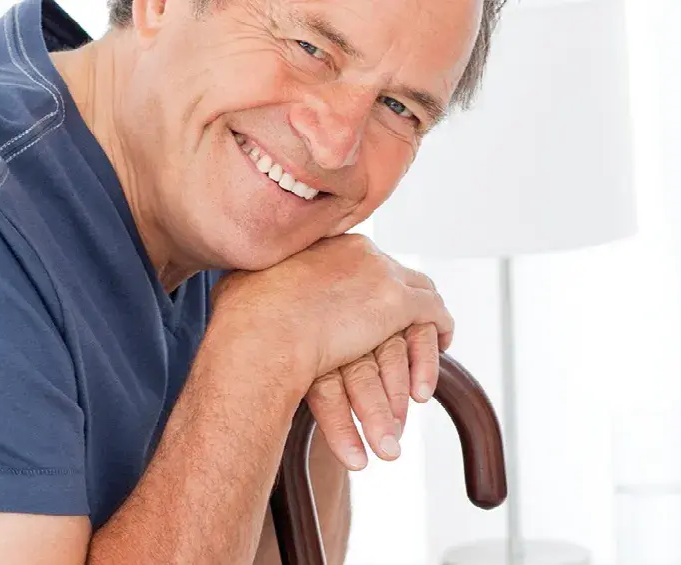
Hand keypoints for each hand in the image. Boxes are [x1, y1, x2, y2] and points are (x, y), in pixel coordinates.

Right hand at [211, 234, 452, 468]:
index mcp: (325, 246)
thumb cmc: (241, 319)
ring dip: (425, 322)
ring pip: (421, 292)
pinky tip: (442, 345)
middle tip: (410, 326)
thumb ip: (256, 285)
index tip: (372, 304)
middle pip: (398, 271)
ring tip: (430, 342)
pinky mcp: (396, 302)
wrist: (261, 332)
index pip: (364, 259)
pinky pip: (433, 312)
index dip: (372, 283)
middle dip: (406, 299)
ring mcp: (380, 273)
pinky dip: (440, 329)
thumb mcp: (244, 287)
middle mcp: (358, 251)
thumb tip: (239, 288)